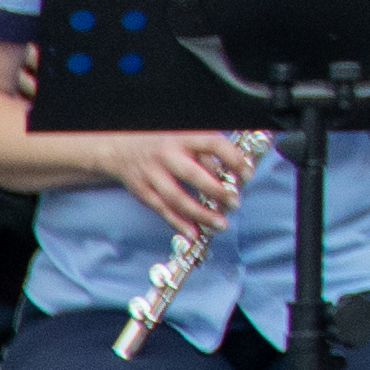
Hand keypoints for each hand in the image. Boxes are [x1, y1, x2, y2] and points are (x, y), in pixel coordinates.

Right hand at [116, 132, 253, 241]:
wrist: (121, 146)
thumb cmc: (165, 141)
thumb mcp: (187, 136)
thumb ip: (208, 151)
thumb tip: (235, 171)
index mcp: (184, 137)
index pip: (213, 145)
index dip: (233, 159)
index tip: (248, 173)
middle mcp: (167, 155)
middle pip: (194, 175)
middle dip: (217, 191)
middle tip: (235, 202)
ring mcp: (153, 174)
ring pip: (177, 198)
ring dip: (201, 214)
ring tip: (221, 224)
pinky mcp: (142, 191)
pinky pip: (162, 210)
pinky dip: (179, 223)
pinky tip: (194, 232)